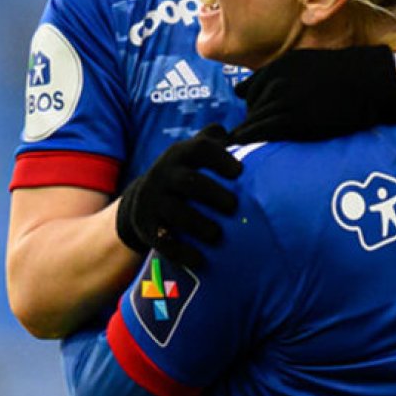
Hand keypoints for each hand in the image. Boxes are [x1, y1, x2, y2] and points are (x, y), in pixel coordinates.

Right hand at [115, 124, 242, 269]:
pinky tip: (201, 261)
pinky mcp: (146, 226)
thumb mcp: (195, 155)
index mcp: (180, 155)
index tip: (239, 172)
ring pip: (175, 211)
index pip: (200, 149)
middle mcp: (164, 174)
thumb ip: (217, 143)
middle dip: (212, 193)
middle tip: (234, 206)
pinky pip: (163, 240)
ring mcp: (152, 200)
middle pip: (188, 181)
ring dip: (198, 224)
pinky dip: (182, 252)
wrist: (143, 201)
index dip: (220, 158)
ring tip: (217, 235)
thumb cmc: (186, 176)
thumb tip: (253, 134)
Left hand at [231, 46, 395, 143]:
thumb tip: (272, 89)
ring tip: (248, 143)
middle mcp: (277, 81)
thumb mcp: (310, 64)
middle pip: (251, 107)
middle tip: (256, 134)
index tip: (256, 117)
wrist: (369, 83)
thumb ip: (287, 75)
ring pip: (255, 120)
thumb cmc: (348, 76)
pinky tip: (246, 143)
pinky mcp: (292, 120)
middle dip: (253, 120)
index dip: (253, 106)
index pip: (250, 90)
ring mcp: (283, 100)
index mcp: (280, 67)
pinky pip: (263, 131)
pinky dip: (252, 138)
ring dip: (250, 132)